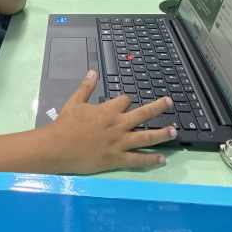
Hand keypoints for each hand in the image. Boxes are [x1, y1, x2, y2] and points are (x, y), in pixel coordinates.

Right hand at [47, 70, 175, 173]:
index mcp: (108, 110)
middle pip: (143, 114)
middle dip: (158, 108)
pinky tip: (162, 159)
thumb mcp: (74, 102)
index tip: (126, 102)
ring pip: (146, 137)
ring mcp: (119, 143)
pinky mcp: (117, 159)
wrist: (57, 147)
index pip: (125, 100)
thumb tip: (93, 71)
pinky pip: (138, 160)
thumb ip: (86, 87)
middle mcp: (118, 125)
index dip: (126, 100)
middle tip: (169, 103)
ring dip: (162, 134)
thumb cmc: (65, 125)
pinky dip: (151, 160)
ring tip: (174, 131)